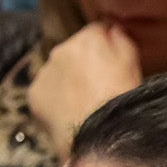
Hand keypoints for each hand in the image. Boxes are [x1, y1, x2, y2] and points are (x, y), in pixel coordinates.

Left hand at [25, 21, 143, 148]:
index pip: (97, 30)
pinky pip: (46, 91)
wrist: (99, 137)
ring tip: (84, 102)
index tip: (115, 61)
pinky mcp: (33, 95)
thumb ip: (121, 40)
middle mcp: (59, 50)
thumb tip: (112, 29)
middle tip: (100, 85)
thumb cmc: (123, 98)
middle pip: (74, 50)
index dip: (107, 45)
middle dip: (84, 62)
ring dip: (68, 80)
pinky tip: (70, 113)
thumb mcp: (133, 64)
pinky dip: (56, 98)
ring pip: (58, 71)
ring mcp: (43, 73)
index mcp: (87, 39)